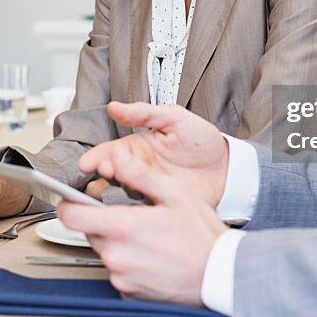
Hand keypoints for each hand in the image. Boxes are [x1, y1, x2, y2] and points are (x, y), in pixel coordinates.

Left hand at [58, 144, 227, 305]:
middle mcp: (117, 255)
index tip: (71, 200)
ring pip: (104, 252)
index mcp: (124, 227)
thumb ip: (139, 174)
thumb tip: (116, 157)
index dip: (67, 205)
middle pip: (88, 232)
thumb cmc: (202, 236)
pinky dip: (127, 263)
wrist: (220, 274)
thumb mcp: (174, 194)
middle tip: (130, 216)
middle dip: (101, 221)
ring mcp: (122, 277)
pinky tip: (150, 256)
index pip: (72, 216)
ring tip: (146, 238)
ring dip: (116, 243)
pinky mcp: (128, 293)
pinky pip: (117, 272)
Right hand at [78, 102, 229, 207]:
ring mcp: (147, 189)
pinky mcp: (158, 206)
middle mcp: (137, 169)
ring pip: (120, 192)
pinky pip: (139, 209)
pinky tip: (129, 205)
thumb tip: (115, 107)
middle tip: (103, 171)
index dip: (96, 157)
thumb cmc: (202, 141)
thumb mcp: (175, 118)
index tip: (88, 163)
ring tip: (114, 186)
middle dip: (102, 173)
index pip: (108, 152)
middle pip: (110, 174)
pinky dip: (130, 209)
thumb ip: (145, 112)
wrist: (228, 168)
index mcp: (136, 147)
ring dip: (114, 191)